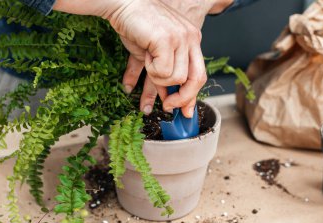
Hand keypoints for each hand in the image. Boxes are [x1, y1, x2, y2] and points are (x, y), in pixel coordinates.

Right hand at [53, 0, 230, 117]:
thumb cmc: (137, 27)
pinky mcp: (166, 39)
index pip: (199, 74)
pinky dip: (149, 71)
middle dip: (180, 98)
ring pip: (175, 78)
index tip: (184, 112)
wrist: (123, 5)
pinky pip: (161, 71)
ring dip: (157, 79)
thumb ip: (165, 75)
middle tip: (167, 107)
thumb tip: (170, 101)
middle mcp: (190, 39)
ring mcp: (180, 38)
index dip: (191, 96)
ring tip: (147, 66)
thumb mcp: (155, 55)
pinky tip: (142, 61)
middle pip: (195, 79)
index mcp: (191, 41)